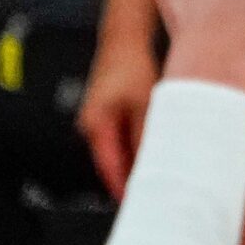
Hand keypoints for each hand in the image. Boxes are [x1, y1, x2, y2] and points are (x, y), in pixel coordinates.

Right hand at [77, 35, 157, 197]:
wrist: (124, 41)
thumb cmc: (131, 67)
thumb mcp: (145, 104)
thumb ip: (146, 134)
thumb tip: (154, 161)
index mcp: (96, 126)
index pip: (108, 167)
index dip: (122, 187)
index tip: (136, 203)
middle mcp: (91, 126)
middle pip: (109, 163)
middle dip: (128, 180)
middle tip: (149, 196)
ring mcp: (96, 121)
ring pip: (115, 152)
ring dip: (131, 165)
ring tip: (153, 180)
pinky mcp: (105, 115)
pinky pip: (118, 140)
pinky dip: (131, 150)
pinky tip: (149, 155)